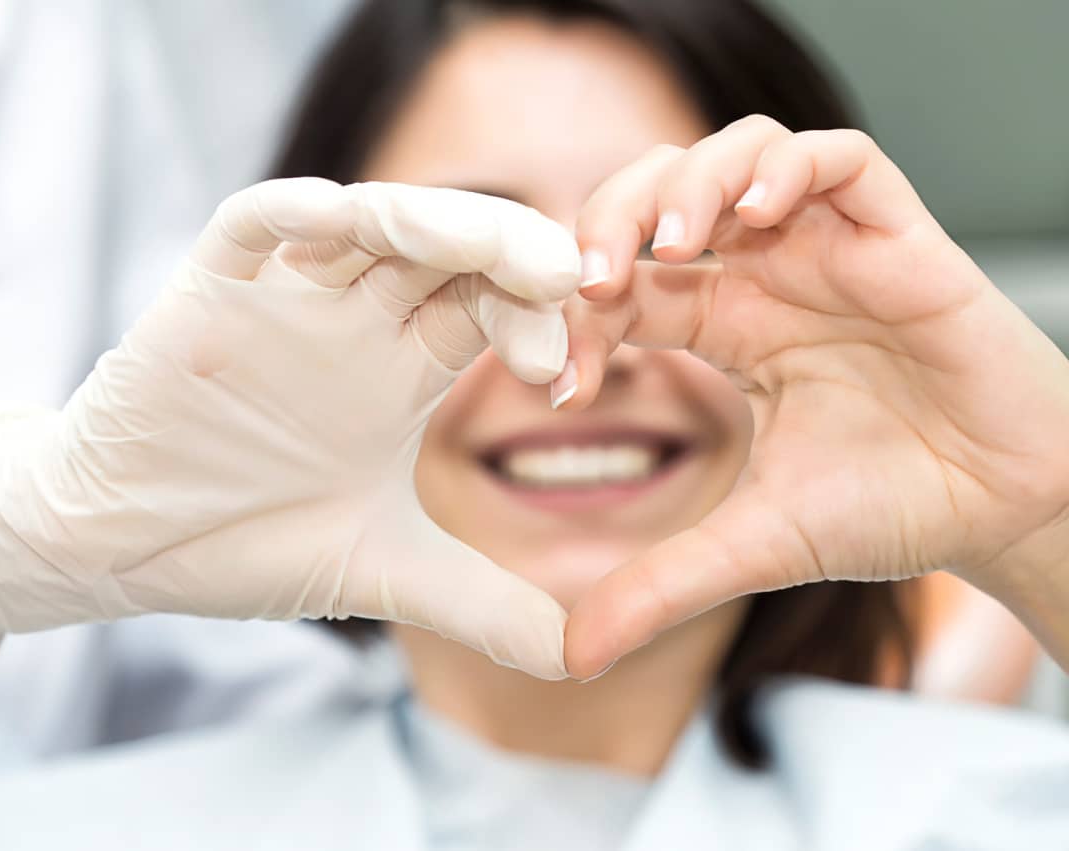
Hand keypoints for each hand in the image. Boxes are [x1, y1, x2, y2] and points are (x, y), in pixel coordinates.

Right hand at [0, 178, 582, 678]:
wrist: (120, 547)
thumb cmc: (240, 542)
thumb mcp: (382, 574)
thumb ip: (482, 606)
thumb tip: (583, 660)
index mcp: (400, 369)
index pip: (489, 308)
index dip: (537, 322)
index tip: (565, 373)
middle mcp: (351, 320)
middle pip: (446, 250)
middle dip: (507, 251)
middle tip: (563, 278)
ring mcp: (281, 299)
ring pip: (364, 222)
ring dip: (425, 219)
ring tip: (482, 244)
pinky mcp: (205, 293)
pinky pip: (249, 227)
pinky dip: (291, 213)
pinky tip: (338, 217)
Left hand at [560, 116, 1068, 677]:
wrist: (1005, 513)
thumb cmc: (890, 508)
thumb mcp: (752, 546)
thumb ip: (660, 586)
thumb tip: (571, 657)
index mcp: (724, 327)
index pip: (623, 284)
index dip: (577, 314)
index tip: (562, 381)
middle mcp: (768, 275)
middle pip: (661, 194)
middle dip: (610, 218)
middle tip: (591, 278)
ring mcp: (830, 249)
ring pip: (740, 154)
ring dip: (689, 182)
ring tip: (669, 244)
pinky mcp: (900, 238)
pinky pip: (840, 157)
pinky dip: (787, 167)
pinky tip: (757, 216)